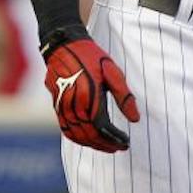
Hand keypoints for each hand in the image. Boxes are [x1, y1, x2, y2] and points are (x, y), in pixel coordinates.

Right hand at [43, 34, 139, 152]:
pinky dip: (78, 138)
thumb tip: (135, 119)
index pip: (103, 128)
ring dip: (93, 144)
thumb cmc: (91, 56)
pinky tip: (89, 139)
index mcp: (90, 96)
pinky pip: (66, 129)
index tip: (126, 142)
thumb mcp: (113, 71)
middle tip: (119, 147)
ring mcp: (62, 106)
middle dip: (106, 145)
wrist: (63, 44)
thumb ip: (124, 97)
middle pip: (90, 134)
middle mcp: (74, 104)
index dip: (115, 139)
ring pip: (77, 135)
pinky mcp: (56, 105)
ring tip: (107, 146)